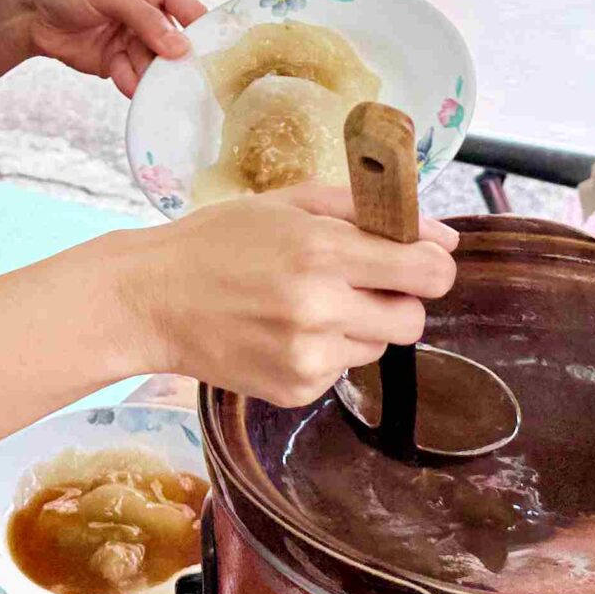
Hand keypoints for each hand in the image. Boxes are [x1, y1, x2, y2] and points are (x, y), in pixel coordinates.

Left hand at [0, 0, 205, 95]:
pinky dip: (132, 84)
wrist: (26, 15)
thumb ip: (143, 17)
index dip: (204, 34)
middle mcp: (151, 12)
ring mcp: (136, 39)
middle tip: (183, 82)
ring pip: (156, 65)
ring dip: (154, 78)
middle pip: (177, 44)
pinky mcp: (119, 61)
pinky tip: (126, 84)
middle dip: (177, 63)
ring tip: (155, 88)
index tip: (214, 59)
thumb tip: (179, 47)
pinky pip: (134, 77)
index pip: (192, 11)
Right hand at [110, 187, 459, 406]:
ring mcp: (308, 357)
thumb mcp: (289, 203)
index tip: (419, 259)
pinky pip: (341, 371)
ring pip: (379, 347)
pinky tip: (284, 331)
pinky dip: (326, 351)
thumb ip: (367, 210)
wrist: (150, 299)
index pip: (429, 272)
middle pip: (414, 320)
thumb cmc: (218, 241)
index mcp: (324, 251)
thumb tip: (444, 238)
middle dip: (399, 299)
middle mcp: (321, 308)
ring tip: (307, 305)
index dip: (433, 264)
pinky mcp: (295, 390)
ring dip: (360, 325)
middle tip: (360, 283)